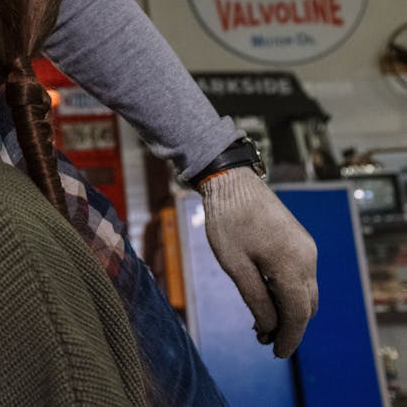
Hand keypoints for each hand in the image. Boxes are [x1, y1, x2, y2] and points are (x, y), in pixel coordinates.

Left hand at [200, 166, 317, 356]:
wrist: (232, 182)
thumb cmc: (227, 221)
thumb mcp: (234, 265)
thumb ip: (255, 298)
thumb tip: (269, 328)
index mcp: (292, 264)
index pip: (298, 314)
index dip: (289, 338)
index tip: (277, 354)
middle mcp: (307, 258)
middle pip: (306, 306)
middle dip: (289, 327)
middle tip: (263, 340)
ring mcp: (307, 249)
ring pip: (306, 292)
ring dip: (289, 310)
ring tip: (262, 322)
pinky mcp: (301, 242)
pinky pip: (301, 276)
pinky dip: (289, 293)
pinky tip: (267, 297)